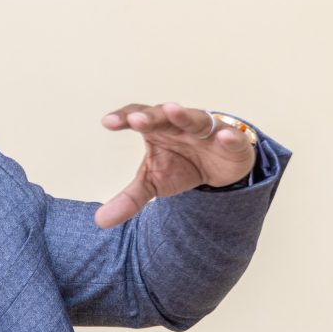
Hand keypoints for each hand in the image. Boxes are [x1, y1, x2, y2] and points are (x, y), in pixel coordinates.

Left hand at [94, 102, 256, 228]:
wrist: (220, 171)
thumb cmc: (181, 167)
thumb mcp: (153, 184)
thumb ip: (129, 199)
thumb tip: (100, 221)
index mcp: (157, 129)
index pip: (137, 117)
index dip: (124, 118)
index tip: (107, 123)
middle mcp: (180, 124)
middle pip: (163, 116)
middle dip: (150, 117)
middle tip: (136, 120)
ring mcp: (207, 131)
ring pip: (195, 119)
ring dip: (184, 115)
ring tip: (172, 110)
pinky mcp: (232, 141)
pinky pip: (231, 136)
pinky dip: (228, 136)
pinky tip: (224, 136)